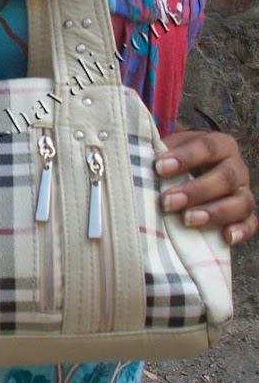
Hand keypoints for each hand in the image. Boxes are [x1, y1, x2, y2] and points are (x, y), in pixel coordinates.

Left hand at [155, 129, 257, 244]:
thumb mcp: (168, 150)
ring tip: (187, 220)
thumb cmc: (174, 160)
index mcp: (219, 145)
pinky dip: (241, 231)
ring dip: (215, 212)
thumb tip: (135, 156)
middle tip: (167, 201)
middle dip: (195, 190)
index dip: (185, 158)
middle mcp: (235, 167)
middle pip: (225, 177)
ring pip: (240, 202)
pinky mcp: (244, 215)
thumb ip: (157, 152)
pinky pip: (250, 223)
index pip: (207, 148)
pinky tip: (226, 237)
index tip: (159, 167)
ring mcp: (242, 192)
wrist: (189, 170)